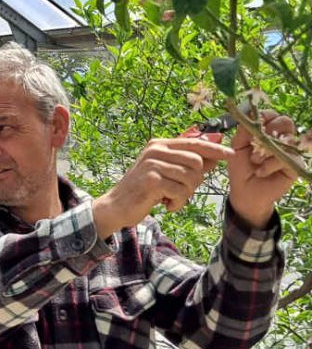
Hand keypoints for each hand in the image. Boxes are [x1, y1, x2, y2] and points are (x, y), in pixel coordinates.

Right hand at [93, 138, 234, 238]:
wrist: (116, 206)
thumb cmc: (143, 190)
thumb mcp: (165, 173)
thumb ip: (186, 163)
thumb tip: (215, 154)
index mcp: (159, 145)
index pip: (194, 143)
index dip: (215, 149)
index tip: (231, 154)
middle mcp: (155, 150)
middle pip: (197, 162)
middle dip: (195, 181)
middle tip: (180, 191)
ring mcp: (152, 164)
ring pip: (191, 178)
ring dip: (186, 194)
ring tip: (171, 198)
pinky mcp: (152, 180)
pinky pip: (181, 191)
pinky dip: (178, 203)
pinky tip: (165, 205)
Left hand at [228, 111, 298, 227]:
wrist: (245, 192)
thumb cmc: (241, 168)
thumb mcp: (237, 146)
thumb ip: (244, 129)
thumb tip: (251, 111)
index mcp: (266, 131)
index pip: (272, 115)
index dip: (265, 116)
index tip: (256, 123)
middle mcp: (280, 138)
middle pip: (285, 121)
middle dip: (269, 131)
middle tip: (254, 144)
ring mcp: (289, 150)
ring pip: (287, 138)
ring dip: (267, 149)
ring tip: (255, 161)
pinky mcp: (295, 164)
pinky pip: (286, 157)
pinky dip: (270, 164)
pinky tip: (261, 172)